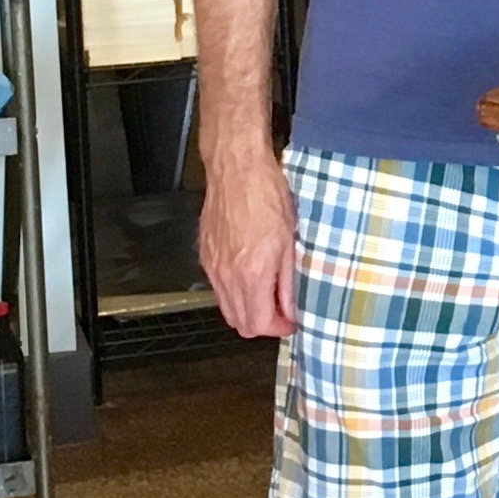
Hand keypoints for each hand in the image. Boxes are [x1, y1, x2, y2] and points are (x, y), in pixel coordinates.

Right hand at [200, 145, 297, 337]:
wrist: (237, 169)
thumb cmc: (266, 196)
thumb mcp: (290, 240)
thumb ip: (288, 280)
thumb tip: (292, 308)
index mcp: (251, 273)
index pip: (258, 324)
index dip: (279, 328)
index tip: (293, 321)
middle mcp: (226, 275)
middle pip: (239, 323)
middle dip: (263, 323)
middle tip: (283, 313)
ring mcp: (212, 266)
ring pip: (227, 307)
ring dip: (248, 309)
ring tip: (270, 295)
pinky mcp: (205, 255)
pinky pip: (218, 287)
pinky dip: (235, 292)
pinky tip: (252, 276)